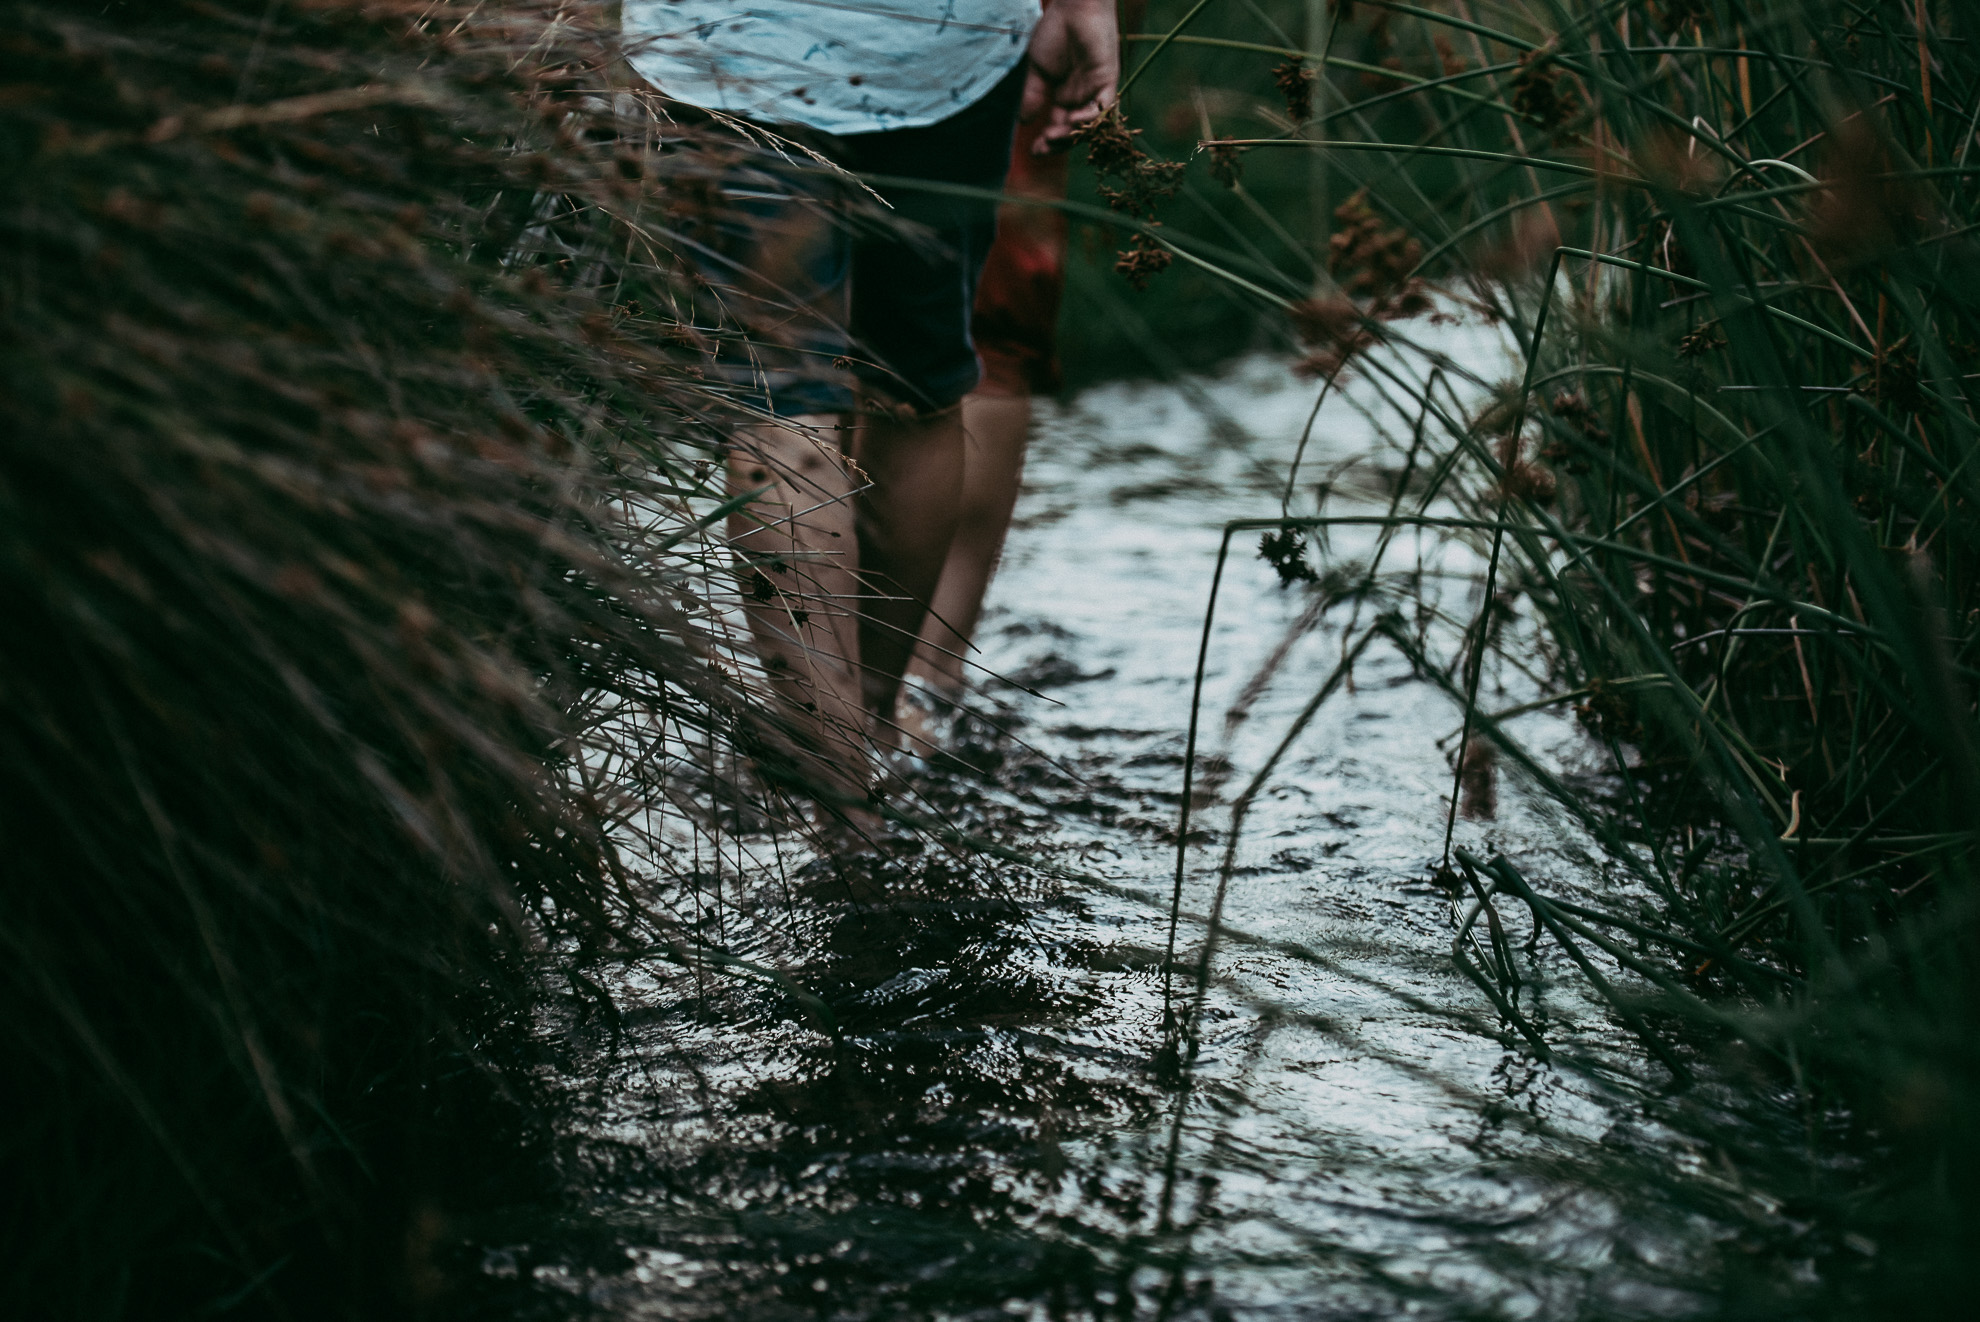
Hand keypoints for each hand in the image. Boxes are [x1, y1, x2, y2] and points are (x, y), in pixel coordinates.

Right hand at [1021, 0, 1119, 154]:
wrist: (1072, 7)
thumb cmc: (1054, 32)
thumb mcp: (1037, 69)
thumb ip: (1033, 95)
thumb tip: (1024, 122)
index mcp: (1066, 96)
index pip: (1059, 127)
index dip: (1048, 142)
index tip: (1033, 151)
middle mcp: (1082, 97)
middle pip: (1074, 131)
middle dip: (1058, 144)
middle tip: (1041, 149)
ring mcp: (1096, 90)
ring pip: (1089, 124)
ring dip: (1072, 135)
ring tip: (1052, 136)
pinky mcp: (1108, 79)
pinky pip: (1104, 107)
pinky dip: (1090, 117)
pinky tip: (1072, 119)